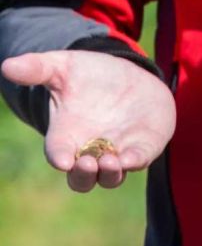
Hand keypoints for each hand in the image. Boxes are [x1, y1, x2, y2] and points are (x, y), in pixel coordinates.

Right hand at [1, 50, 175, 192]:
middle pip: (82, 179)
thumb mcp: (63, 67)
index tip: (61, 159)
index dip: (58, 157)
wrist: (126, 75)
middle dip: (83, 176)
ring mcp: (117, 152)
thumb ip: (38, 68)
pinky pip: (140, 159)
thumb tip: (7, 66)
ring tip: (109, 161)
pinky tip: (133, 158)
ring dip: (109, 174)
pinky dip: (136, 161)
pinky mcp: (143, 146)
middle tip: (84, 164)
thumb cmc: (88, 75)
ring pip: (111, 177)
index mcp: (66, 136)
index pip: (57, 153)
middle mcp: (90, 150)